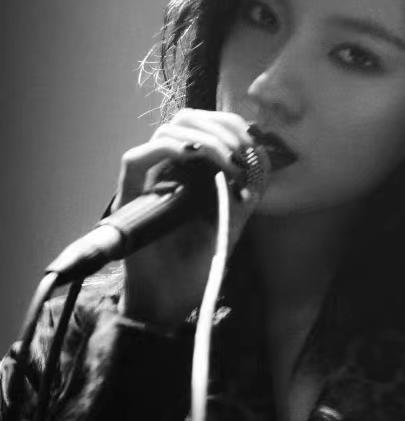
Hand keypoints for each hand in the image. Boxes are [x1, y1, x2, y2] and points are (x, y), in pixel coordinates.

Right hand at [117, 109, 260, 328]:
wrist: (167, 300)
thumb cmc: (197, 268)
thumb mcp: (232, 226)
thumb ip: (244, 193)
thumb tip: (259, 159)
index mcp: (194, 172)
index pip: (208, 126)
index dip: (232, 125)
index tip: (255, 143)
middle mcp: (169, 169)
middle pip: (188, 120)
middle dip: (221, 127)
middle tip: (242, 151)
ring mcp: (147, 179)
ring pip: (168, 132)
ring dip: (203, 138)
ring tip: (228, 161)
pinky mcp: (128, 193)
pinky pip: (137, 157)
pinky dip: (169, 150)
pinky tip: (194, 159)